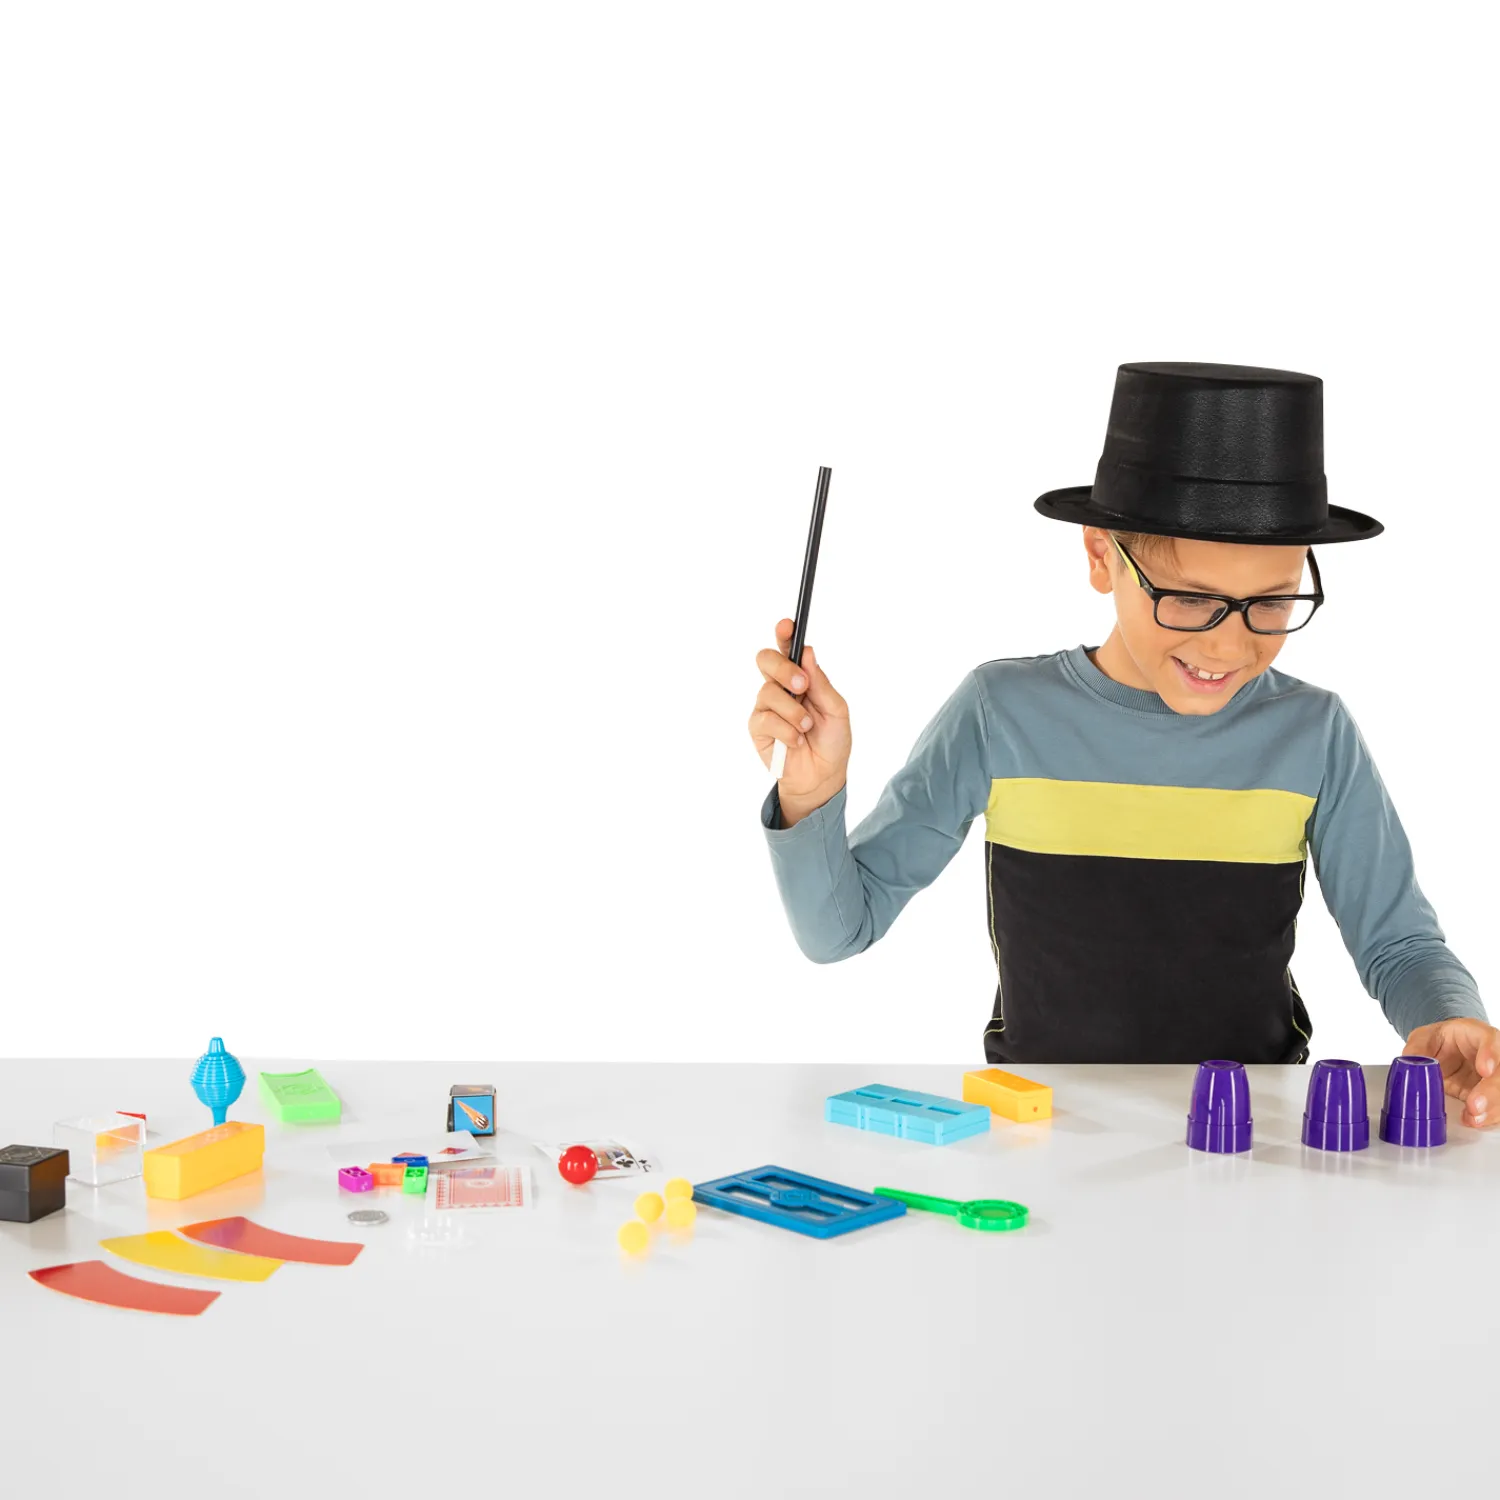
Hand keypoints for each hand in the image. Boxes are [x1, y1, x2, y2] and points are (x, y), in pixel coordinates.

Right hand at [748, 618, 850, 820]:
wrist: (823, 777)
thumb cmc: (832, 741)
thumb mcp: (836, 710)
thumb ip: (821, 683)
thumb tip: (808, 653)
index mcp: (800, 678)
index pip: (787, 649)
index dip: (784, 634)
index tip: (787, 625)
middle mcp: (779, 688)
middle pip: (766, 660)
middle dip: (783, 669)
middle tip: (801, 685)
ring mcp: (766, 708)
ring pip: (768, 692)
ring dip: (792, 711)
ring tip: (807, 727)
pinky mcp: (757, 728)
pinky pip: (766, 719)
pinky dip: (786, 730)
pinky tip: (796, 741)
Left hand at [1403, 1017, 1499, 1127]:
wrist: (1445, 1052)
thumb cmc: (1439, 1041)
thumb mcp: (1424, 1038)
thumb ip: (1417, 1049)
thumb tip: (1410, 1064)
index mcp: (1477, 1035)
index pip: (1489, 1039)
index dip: (1490, 1054)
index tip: (1484, 1069)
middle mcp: (1493, 1056)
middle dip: (1490, 1091)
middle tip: (1475, 1105)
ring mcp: (1494, 1077)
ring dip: (1491, 1108)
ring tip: (1473, 1118)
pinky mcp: (1491, 1096)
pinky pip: (1495, 1107)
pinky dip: (1487, 1117)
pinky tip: (1473, 1120)